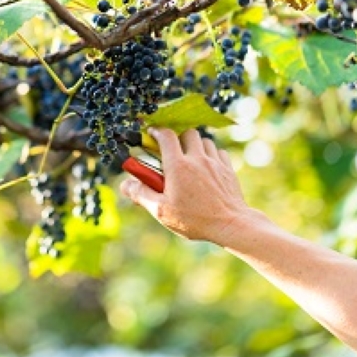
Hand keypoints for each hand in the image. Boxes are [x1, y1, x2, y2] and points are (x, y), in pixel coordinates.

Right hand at [120, 128, 251, 243]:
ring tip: (190, 160)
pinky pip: (218, 152)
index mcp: (178, 166)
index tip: (152, 135)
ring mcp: (215, 162)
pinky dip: (211, 155)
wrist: (231, 225)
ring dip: (195, 146)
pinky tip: (207, 167)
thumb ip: (141, 194)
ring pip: (204, 140)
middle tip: (172, 152)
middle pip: (187, 133)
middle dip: (178, 138)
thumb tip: (125, 184)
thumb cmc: (195, 219)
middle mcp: (197, 159)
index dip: (157, 132)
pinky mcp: (228, 169)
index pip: (166, 135)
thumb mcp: (162, 211)